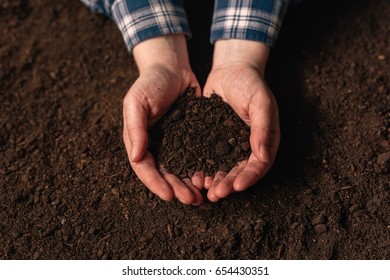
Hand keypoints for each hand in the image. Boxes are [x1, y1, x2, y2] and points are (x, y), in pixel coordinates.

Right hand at [123, 35, 202, 203]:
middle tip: (191, 200)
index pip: (144, 168)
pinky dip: (200, 168)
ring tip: (201, 196)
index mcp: (139, 140)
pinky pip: (194, 157)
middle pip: (164, 174)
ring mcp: (172, 143)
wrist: (172, 68)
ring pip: (180, 170)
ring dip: (188, 184)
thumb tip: (135, 157)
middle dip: (176, 189)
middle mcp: (155, 146)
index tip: (169, 195)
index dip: (155, 183)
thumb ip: (135, 128)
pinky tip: (210, 177)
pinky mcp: (190, 138)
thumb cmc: (150, 82)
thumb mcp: (137, 101)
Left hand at [203, 39, 279, 201]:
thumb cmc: (251, 84)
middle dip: (227, 184)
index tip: (237, 187)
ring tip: (201, 189)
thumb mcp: (261, 102)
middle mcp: (246, 147)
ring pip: (221, 168)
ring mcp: (227, 145)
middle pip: (238, 172)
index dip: (249, 178)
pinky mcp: (211, 140)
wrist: (231, 70)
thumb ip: (263, 128)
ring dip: (213, 180)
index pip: (258, 166)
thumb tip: (264, 156)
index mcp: (263, 141)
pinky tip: (191, 174)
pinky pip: (206, 156)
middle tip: (215, 195)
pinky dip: (200, 167)